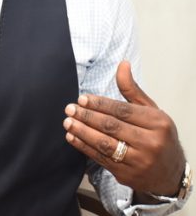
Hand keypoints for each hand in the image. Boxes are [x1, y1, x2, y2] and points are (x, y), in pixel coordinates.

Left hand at [63, 61, 184, 196]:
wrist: (170, 173)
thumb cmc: (158, 136)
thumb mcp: (151, 111)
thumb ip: (132, 89)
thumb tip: (122, 64)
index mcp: (157, 123)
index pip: (122, 111)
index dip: (100, 104)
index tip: (82, 98)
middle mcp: (150, 143)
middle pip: (112, 126)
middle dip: (87, 117)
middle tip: (70, 109)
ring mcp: (138, 161)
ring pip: (105, 144)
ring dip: (82, 132)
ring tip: (68, 122)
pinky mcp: (127, 175)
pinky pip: (101, 159)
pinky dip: (84, 147)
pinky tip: (72, 137)